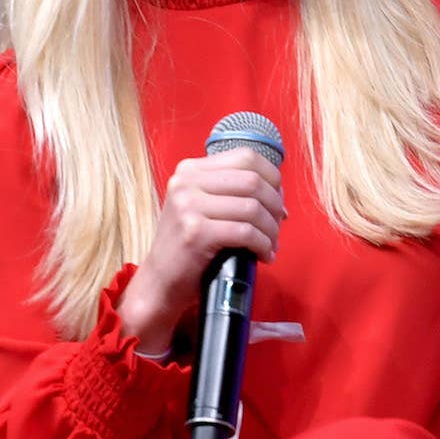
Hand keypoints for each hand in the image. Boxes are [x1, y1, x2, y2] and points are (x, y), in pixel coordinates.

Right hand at [117, 147, 285, 355]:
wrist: (160, 281)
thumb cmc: (189, 246)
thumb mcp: (204, 207)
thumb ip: (233, 193)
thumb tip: (279, 195)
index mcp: (190, 170)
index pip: (246, 156)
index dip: (271, 178)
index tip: (277, 201)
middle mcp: (186, 182)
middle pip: (252, 181)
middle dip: (274, 205)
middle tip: (278, 226)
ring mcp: (188, 206)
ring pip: (252, 207)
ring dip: (271, 229)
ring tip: (272, 244)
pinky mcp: (195, 232)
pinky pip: (245, 232)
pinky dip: (262, 244)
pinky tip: (264, 255)